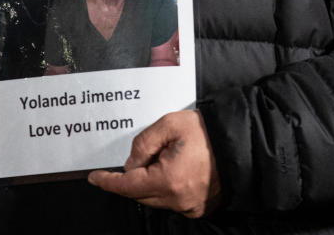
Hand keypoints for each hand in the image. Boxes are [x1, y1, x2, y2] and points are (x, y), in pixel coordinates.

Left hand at [88, 110, 220, 217]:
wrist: (238, 142)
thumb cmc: (206, 131)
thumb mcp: (168, 125)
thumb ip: (143, 144)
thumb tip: (130, 165)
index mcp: (167, 180)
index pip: (127, 186)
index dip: (108, 182)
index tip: (95, 178)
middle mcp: (178, 200)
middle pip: (140, 194)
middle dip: (133, 177)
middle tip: (145, 154)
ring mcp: (190, 207)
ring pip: (155, 199)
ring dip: (151, 183)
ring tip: (165, 158)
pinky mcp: (199, 208)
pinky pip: (172, 202)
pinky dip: (166, 189)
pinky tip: (176, 170)